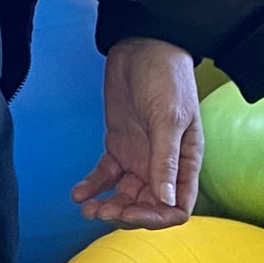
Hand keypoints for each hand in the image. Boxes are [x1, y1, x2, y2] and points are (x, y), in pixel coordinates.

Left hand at [73, 37, 201, 227]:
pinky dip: (93, 187)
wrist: (142, 46)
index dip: (156, 217)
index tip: (132, 212)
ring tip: (88, 209)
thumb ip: (165, 160)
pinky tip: (79, 195)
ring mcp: (140, 157)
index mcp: (185, 162)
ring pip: (125, 196)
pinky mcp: (119, 147)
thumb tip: (166, 200)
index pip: (177, 206)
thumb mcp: (169, 119)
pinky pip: (106, 176)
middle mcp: (163, 165)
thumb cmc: (167, 78)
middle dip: (126, 214)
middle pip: (148, 206)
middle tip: (103, 212)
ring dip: (108, 206)